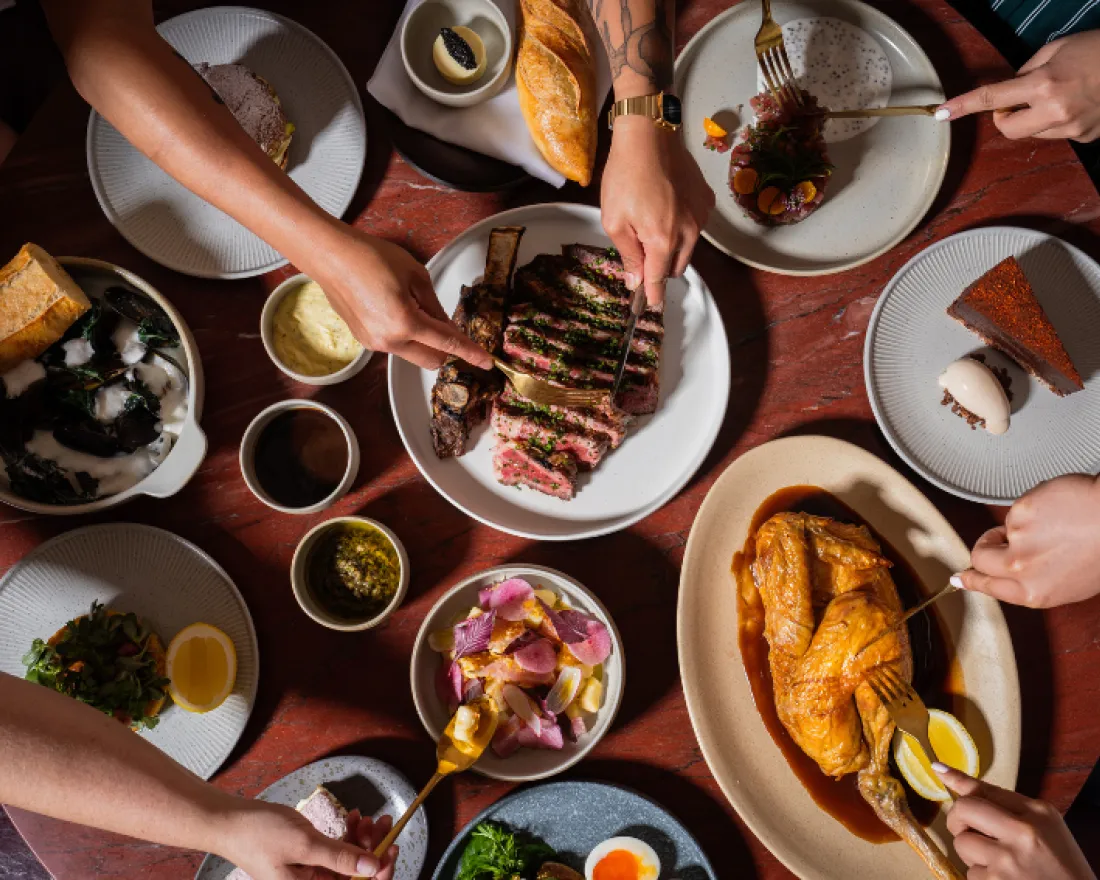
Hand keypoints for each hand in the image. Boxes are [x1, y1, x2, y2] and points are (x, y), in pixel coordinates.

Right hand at [217, 801, 398, 879]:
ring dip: (361, 840)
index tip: (391, 849)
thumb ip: (340, 858)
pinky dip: (347, 836)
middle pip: (355, 877)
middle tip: (383, 822)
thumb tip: (373, 867)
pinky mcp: (308, 861)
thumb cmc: (260, 834)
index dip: (378, 874)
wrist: (229, 821)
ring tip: (367, 816)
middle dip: (372, 851)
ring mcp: (311, 876)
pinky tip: (353, 817)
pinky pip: (336, 853)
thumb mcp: (304, 844)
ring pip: (348, 863)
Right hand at [309, 225, 490, 370]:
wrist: (331, 256)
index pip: (448, 343)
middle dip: (445, 348)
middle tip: (443, 322)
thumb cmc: (371, 257)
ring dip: (423, 340)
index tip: (486, 362)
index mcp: (405, 322)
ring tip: (409, 305)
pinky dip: (405, 336)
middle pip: (432, 360)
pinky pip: (395, 346)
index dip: (470, 352)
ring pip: (413, 354)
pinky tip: (393, 308)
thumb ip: (435, 305)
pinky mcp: (364, 341)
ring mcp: (374, 344)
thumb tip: (446, 325)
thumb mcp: (416, 275)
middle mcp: (389, 340)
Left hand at [600, 116, 713, 305]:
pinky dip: (682, 226)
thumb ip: (628, 253)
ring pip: (687, 248)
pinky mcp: (705, 200)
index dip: (652, 295)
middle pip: (675, 267)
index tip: (649, 306)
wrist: (649, 134)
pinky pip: (694, 226)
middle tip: (641, 256)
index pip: (658, 279)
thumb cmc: (626, 174)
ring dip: (671, 248)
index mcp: (662, 240)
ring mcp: (700, 216)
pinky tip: (665, 208)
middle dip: (659, 269)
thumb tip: (635, 281)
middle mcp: (688, 232)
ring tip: (651, 225)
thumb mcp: (614, 220)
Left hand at [935, 765, 1094, 879]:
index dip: (958, 780)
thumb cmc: (1061, 866)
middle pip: (964, 809)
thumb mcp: (1046, 828)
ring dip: (972, 854)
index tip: (938, 769)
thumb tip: (953, 778)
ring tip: (1000, 862)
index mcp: (1038, 812)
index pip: (986, 789)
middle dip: (957, 819)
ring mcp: (1008, 859)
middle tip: (968, 830)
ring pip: (961, 843)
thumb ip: (1007, 806)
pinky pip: (970, 872)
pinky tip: (1004, 879)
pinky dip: (982, 877)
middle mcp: (1023, 832)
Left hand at [938, 31, 1099, 141]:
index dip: (963, 105)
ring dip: (1033, 118)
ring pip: (1031, 133)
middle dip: (1005, 116)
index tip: (941, 113)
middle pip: (1006, 129)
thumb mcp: (1059, 48)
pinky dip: (1057, 121)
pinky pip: (1056, 134)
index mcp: (1044, 84)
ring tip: (1060, 96)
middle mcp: (1054, 111)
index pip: (992, 98)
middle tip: (1019, 99)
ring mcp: (1071, 128)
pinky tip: (1078, 104)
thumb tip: (1011, 87)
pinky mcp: (1084, 137)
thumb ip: (1028, 69)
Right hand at [957, 474, 1099, 607]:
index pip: (988, 587)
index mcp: (1034, 593)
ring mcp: (1018, 540)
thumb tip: (998, 578)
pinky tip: (1059, 510)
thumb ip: (1032, 582)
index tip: (960, 577)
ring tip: (1057, 523)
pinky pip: (1018, 510)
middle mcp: (1022, 570)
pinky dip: (1035, 507)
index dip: (971, 579)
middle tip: (998, 539)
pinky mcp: (1020, 512)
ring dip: (1022, 525)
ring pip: (1004, 529)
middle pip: (980, 557)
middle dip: (986, 546)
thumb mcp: (1069, 583)